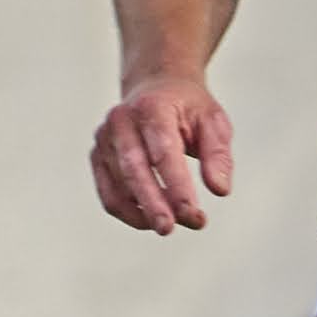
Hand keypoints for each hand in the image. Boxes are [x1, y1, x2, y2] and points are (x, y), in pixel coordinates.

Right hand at [92, 72, 235, 232]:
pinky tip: (150, 219)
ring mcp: (104, 139)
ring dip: (146, 212)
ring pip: (118, 187)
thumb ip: (218, 155)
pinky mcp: (97, 156)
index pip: (163, 151)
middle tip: (171, 229)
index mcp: (153, 107)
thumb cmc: (187, 107)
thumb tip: (219, 189)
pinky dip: (128, 213)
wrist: (155, 86)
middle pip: (134, 170)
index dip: (177, 185)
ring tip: (176, 223)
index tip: (193, 214)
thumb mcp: (213, 121)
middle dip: (153, 204)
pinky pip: (108, 194)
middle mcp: (121, 121)